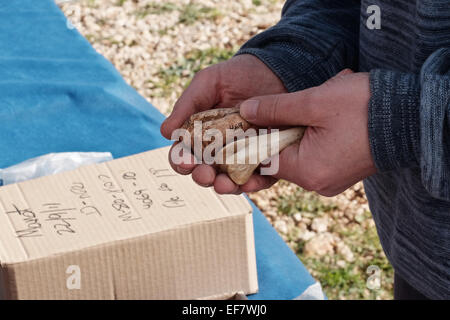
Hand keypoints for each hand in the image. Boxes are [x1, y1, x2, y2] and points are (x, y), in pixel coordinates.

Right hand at [161, 54, 286, 192]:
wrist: (274, 70)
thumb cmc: (236, 76)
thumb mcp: (208, 83)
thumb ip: (187, 105)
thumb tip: (165, 132)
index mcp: (200, 136)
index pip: (184, 155)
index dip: (181, 161)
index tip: (185, 160)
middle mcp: (219, 151)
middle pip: (205, 172)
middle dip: (202, 177)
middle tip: (205, 175)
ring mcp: (243, 157)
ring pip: (230, 180)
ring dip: (225, 186)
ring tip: (224, 184)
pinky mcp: (267, 159)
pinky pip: (260, 177)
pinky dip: (254, 183)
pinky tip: (249, 182)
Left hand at [208, 69, 376, 195]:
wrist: (410, 118)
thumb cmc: (364, 109)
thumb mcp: (314, 102)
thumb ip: (275, 108)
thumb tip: (245, 111)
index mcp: (307, 171)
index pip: (262, 160)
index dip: (250, 140)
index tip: (241, 122)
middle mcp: (316, 182)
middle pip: (278, 158)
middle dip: (273, 133)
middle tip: (273, 110)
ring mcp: (329, 179)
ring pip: (295, 155)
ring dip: (293, 132)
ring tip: (303, 110)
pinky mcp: (338, 172)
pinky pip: (312, 156)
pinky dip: (308, 138)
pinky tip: (317, 119)